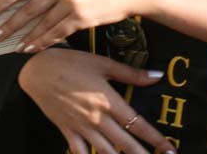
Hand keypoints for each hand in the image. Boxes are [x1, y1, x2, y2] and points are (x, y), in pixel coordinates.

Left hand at [0, 0, 150, 53]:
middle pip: (26, 8)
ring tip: (13, 46)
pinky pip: (56, 33)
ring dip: (25, 37)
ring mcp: (70, 1)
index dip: (1, 2)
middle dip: (8, 24)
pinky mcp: (81, 17)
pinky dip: (42, 42)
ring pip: (40, 24)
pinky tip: (33, 48)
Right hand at [18, 48, 174, 153]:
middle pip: (126, 144)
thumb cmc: (71, 63)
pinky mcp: (68, 131)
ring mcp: (82, 128)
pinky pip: (80, 153)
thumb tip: (157, 75)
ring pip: (106, 153)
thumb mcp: (102, 63)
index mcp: (109, 101)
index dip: (155, 139)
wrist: (37, 70)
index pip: (138, 124)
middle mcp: (98, 119)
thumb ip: (130, 73)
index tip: (170, 149)